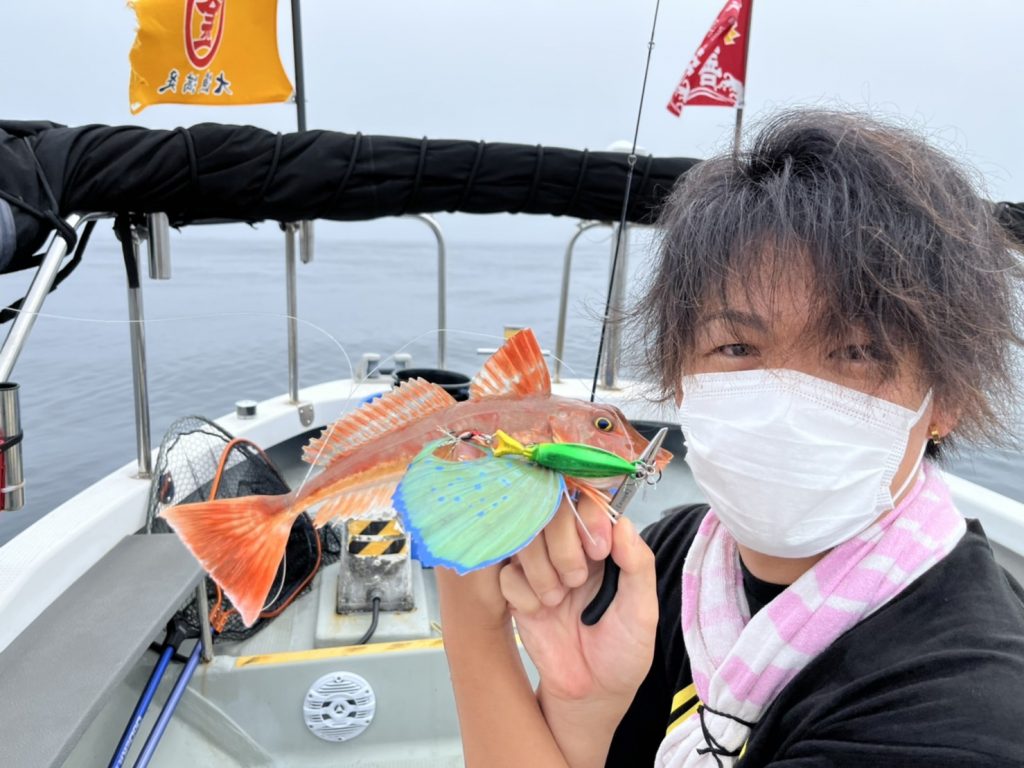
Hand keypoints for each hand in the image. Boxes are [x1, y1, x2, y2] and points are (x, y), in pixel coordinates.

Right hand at [502, 498, 657, 710]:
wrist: (591, 694)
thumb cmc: (622, 652)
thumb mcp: (642, 611)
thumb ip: (637, 565)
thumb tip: (623, 523)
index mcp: (602, 546)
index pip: (587, 504)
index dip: (587, 518)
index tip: (598, 549)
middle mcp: (570, 550)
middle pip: (550, 514)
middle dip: (563, 547)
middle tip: (578, 580)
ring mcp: (541, 568)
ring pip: (525, 539)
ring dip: (542, 571)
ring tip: (559, 601)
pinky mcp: (518, 591)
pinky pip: (507, 574)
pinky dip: (524, 594)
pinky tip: (541, 613)